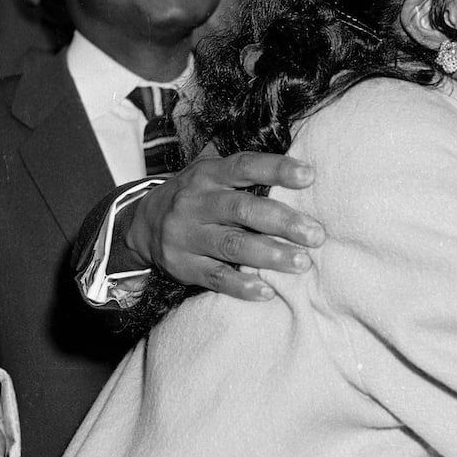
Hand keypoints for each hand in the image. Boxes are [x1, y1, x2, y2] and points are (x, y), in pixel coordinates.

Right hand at [125, 152, 324, 300]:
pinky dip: (242, 286)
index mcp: (207, 175)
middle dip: (283, 222)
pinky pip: (215, 277)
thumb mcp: (209, 173)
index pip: (244, 166)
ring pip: (232, 245)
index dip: (277, 169)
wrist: (140, 225)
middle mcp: (195, 203)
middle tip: (316, 235)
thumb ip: (246, 170)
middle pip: (243, 210)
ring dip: (270, 255)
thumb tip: (301, 165)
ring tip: (302, 263)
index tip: (310, 176)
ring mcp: (187, 235)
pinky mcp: (183, 266)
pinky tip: (267, 291)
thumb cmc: (196, 197)